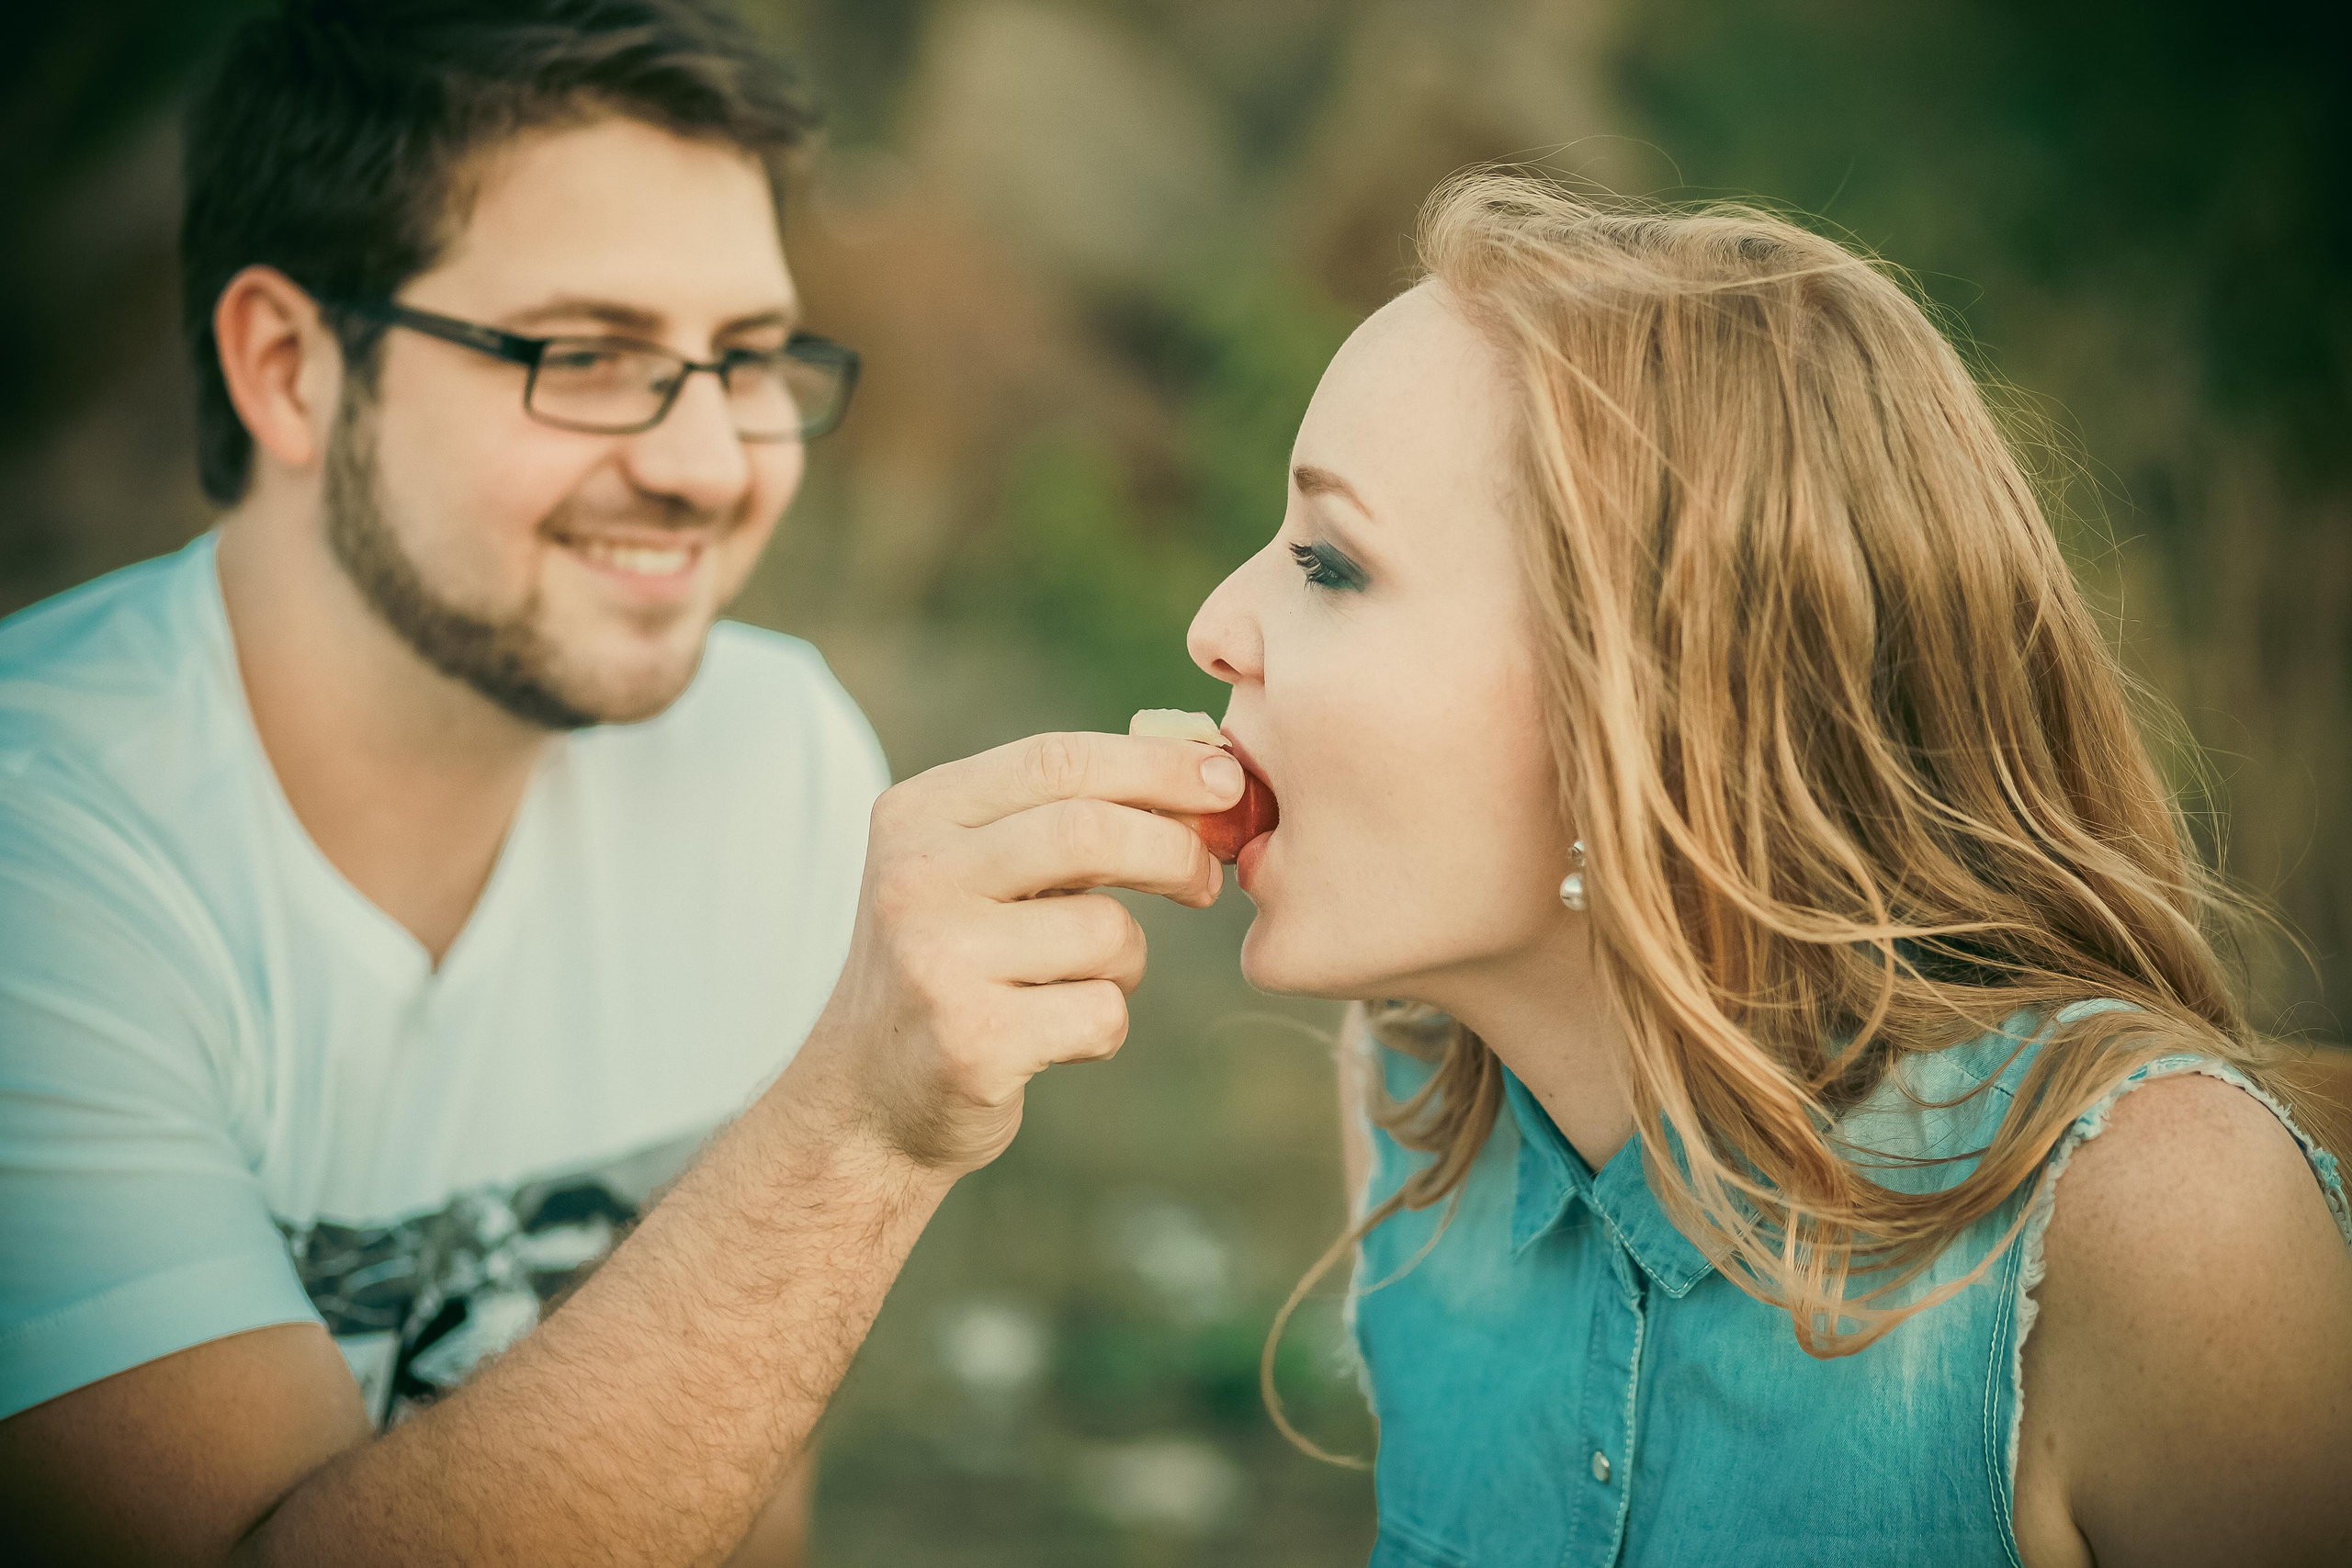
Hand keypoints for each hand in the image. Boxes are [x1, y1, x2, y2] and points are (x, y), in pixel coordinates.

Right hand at [793, 730, 1246, 1175]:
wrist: (866, 1098)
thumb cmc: (955, 964)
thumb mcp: (973, 870)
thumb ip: (1057, 817)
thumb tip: (1206, 775)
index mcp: (916, 816)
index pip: (1055, 762)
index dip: (1155, 765)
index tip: (1226, 779)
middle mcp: (916, 878)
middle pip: (1089, 832)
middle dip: (1173, 850)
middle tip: (1205, 879)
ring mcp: (937, 961)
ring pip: (1107, 931)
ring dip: (1127, 960)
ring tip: (1083, 981)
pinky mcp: (972, 1042)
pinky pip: (1102, 1012)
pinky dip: (1106, 1024)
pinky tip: (1056, 1036)